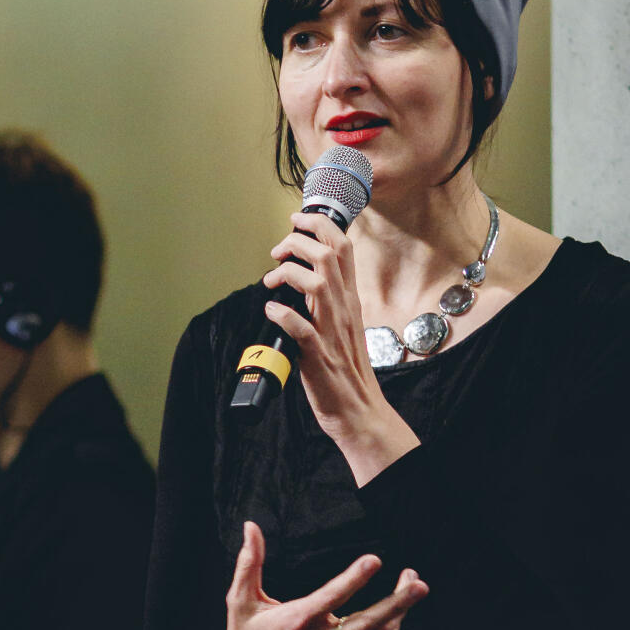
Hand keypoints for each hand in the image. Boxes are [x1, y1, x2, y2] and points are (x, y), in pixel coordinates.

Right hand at [206, 521, 428, 629]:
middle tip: (418, 582)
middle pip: (368, 622)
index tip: (375, 560)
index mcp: (297, 621)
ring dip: (399, 613)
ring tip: (412, 586)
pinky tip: (398, 617)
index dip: (355, 578)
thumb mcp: (239, 601)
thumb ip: (249, 562)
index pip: (333, 596)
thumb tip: (251, 526)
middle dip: (397, 602)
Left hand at [264, 211, 418, 484]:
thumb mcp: (342, 323)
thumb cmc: (345, 368)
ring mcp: (332, 331)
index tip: (297, 221)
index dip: (319, 224)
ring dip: (289, 272)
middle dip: (300, 241)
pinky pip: (301, 329)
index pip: (343, 247)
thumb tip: (301, 274)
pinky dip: (283, 315)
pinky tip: (271, 310)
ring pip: (318, 283)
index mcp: (350, 299)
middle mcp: (344, 310)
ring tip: (271, 279)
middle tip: (279, 250)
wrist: (358, 409)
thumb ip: (327, 297)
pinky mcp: (319, 356)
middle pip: (330, 255)